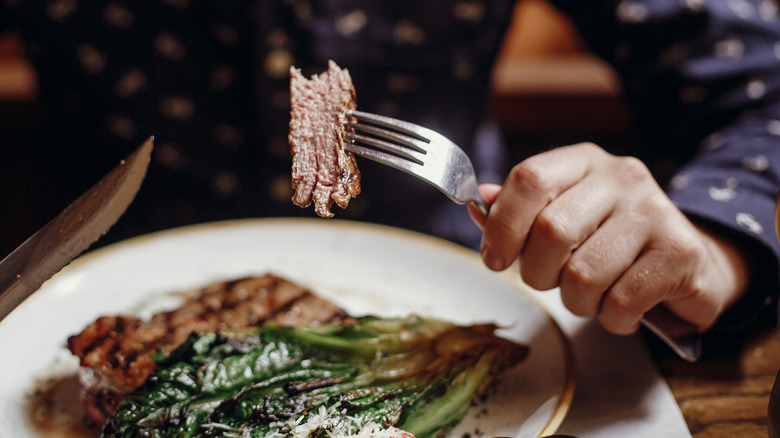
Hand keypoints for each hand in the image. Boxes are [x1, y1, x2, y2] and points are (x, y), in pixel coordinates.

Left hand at [469, 143, 750, 333]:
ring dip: (577, 302)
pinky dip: (612, 319)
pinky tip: (624, 306)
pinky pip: (620, 302)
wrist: (689, 264)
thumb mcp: (562, 216)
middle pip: (550, 231)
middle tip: (552, 281)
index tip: (495, 258)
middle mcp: (621, 177)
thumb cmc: (609, 243)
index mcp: (582, 162)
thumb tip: (478, 204)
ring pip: (582, 275)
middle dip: (538, 273)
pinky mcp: (680, 252)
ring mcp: (654, 211)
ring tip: (594, 294)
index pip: (528, 179)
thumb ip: (518, 212)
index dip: (502, 225)